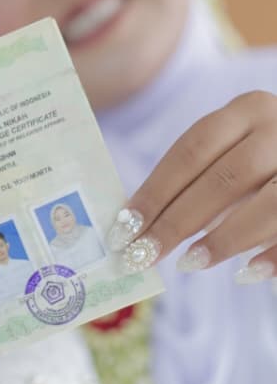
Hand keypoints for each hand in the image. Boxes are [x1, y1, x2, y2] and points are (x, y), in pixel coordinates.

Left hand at [109, 91, 276, 283]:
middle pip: (223, 179)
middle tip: (142, 255)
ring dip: (223, 238)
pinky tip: (245, 275)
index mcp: (248, 109)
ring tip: (188, 264)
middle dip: (177, 222)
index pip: (191, 151)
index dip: (155, 192)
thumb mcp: (235, 149)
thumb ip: (198, 177)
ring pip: (267, 203)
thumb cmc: (266, 157)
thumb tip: (138, 222)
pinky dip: (272, 255)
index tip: (122, 229)